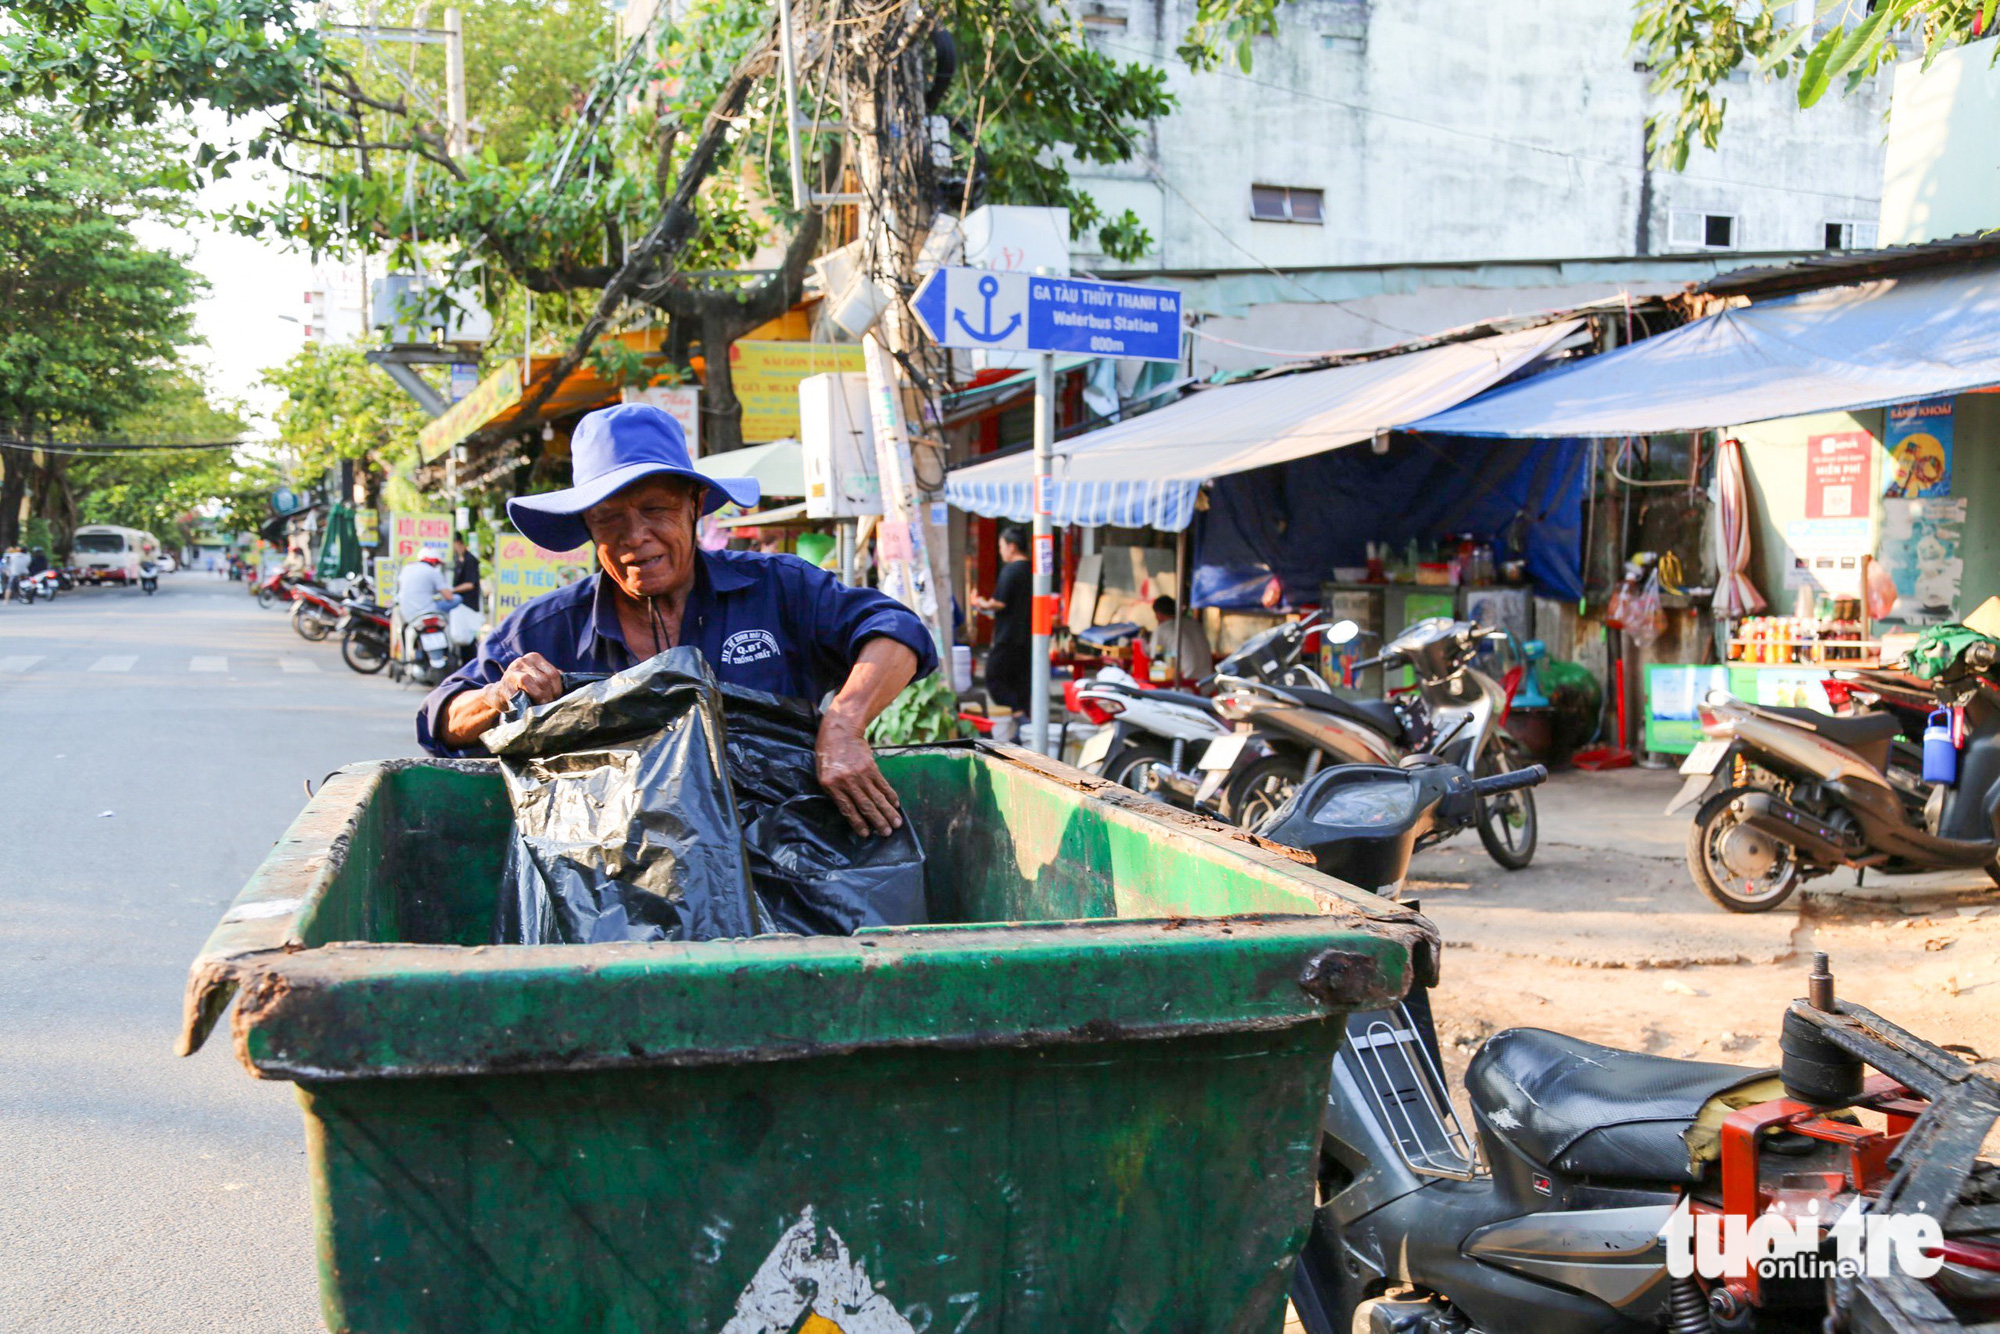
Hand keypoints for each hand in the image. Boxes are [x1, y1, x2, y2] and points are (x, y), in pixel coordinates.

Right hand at [487, 651, 563, 709]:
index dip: (557, 689)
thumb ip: (552, 678)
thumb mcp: (538, 677)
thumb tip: (569, 685)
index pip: (552, 673)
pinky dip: (525, 702)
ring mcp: (510, 673)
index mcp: (533, 658)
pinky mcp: (503, 687)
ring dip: (538, 697)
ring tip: (541, 706)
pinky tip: (529, 707)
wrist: (500, 694)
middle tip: (549, 705)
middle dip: (549, 695)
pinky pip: (517, 694)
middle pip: (542, 680)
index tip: (556, 697)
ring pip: (528, 682)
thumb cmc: (525, 687)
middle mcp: (521, 662)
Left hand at [816, 714, 901, 836]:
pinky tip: (896, 805)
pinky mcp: (871, 767)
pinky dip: (890, 795)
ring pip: (877, 798)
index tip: (867, 834)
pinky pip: (883, 785)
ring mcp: (861, 774)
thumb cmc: (828, 755)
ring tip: (896, 824)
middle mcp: (848, 782)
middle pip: (866, 806)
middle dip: (878, 822)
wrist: (840, 732)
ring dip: (888, 812)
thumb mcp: (823, 775)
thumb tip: (850, 810)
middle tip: (887, 833)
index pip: (848, 809)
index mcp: (833, 786)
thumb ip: (835, 792)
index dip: (858, 823)